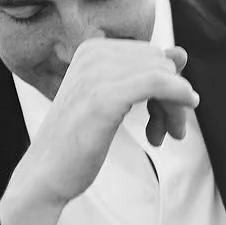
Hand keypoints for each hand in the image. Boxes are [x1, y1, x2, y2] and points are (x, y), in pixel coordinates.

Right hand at [0, 40, 199, 224]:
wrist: (44, 174)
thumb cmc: (77, 142)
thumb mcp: (113, 100)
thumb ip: (145, 75)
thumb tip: (180, 53)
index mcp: (93, 50)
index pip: (151, 55)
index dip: (165, 85)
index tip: (160, 115)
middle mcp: (93, 54)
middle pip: (161, 63)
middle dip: (172, 97)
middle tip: (166, 129)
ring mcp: (97, 73)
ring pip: (164, 74)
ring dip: (173, 109)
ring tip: (162, 135)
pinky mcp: (105, 96)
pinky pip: (158, 83)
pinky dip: (177, 99)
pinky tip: (175, 125)